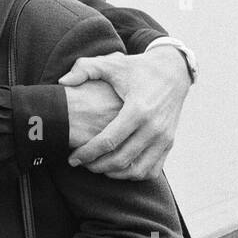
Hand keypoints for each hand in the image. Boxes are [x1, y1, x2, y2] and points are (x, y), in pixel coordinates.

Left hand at [59, 47, 189, 178]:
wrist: (174, 70)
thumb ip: (85, 68)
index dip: (87, 153)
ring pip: (136, 171)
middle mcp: (153, 127)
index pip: (108, 141)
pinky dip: (133, 174)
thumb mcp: (112, 63)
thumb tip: (63, 81)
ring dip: (114, 174)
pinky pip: (152, 170)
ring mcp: (164, 137)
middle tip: (82, 164)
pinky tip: (118, 168)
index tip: (72, 158)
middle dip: (96, 166)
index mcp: (137, 110)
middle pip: (120, 160)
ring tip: (97, 166)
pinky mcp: (169, 142)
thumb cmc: (138, 68)